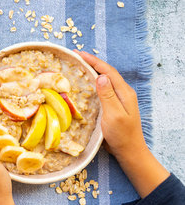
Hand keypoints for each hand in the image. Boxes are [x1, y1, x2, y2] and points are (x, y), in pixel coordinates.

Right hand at [77, 51, 168, 196]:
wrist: (129, 151)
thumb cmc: (122, 135)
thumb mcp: (114, 115)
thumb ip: (108, 95)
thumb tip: (100, 76)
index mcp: (124, 92)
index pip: (108, 71)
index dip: (93, 61)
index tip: (78, 54)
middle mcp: (122, 93)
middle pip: (106, 73)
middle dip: (91, 63)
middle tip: (75, 57)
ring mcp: (118, 99)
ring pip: (104, 80)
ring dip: (92, 71)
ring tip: (77, 66)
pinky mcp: (113, 106)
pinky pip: (102, 89)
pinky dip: (92, 83)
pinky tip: (84, 84)